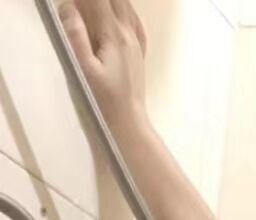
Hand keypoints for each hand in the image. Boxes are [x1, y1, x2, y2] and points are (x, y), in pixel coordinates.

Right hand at [58, 0, 148, 131]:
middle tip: (83, 4)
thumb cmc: (104, 100)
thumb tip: (68, 6)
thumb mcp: (84, 69)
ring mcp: (136, 44)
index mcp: (113, 35)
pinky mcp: (138, 54)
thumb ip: (76, 36)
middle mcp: (128, 34)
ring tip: (96, 4)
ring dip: (111, 0)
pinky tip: (121, 9)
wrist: (129, 122)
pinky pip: (136, 23)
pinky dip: (126, 9)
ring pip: (126, 7)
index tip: (74, 1)